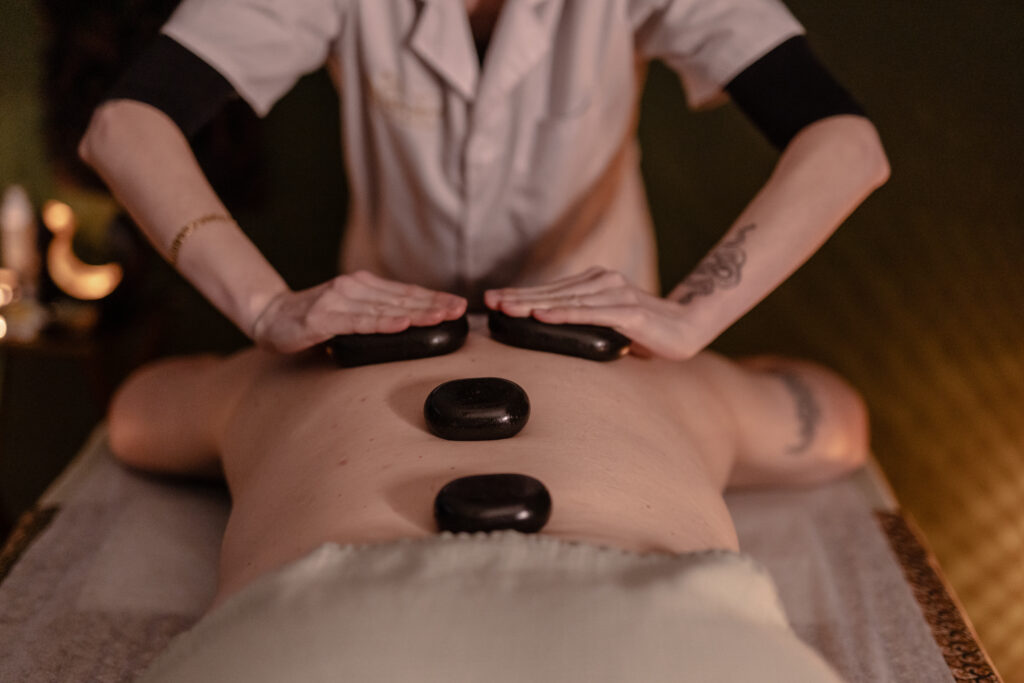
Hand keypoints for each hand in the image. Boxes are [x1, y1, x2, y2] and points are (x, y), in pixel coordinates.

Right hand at [252, 271, 466, 353]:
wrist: (270, 315)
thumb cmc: (313, 318)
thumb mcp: (350, 313)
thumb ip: (375, 315)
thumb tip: (412, 323)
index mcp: (364, 286)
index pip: (407, 293)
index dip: (434, 298)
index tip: (460, 304)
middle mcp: (354, 287)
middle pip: (402, 298)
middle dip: (434, 305)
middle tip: (460, 309)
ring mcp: (339, 300)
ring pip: (386, 308)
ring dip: (417, 312)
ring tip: (441, 316)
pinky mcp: (323, 317)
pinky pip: (359, 322)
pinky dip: (383, 323)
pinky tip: (402, 324)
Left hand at [484, 267, 698, 360]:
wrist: (690, 326)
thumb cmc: (648, 329)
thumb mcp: (609, 323)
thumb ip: (586, 321)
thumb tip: (554, 331)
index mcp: (596, 283)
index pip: (551, 290)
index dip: (521, 294)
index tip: (493, 299)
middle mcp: (604, 282)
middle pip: (553, 293)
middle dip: (518, 298)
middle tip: (489, 301)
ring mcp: (616, 295)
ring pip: (566, 301)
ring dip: (534, 305)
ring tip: (507, 309)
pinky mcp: (629, 313)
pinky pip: (590, 314)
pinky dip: (564, 316)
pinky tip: (542, 317)